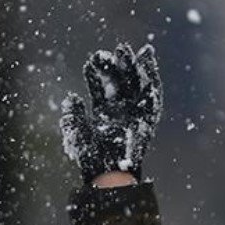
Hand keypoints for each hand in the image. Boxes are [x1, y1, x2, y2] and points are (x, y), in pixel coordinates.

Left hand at [60, 43, 161, 184]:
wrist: (110, 174)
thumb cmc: (93, 160)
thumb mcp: (78, 136)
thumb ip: (74, 117)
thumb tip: (72, 98)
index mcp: (102, 115)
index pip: (100, 90)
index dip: (96, 75)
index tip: (92, 60)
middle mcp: (118, 111)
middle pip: (119, 83)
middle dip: (116, 66)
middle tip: (112, 50)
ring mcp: (133, 112)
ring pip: (135, 83)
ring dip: (132, 66)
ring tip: (127, 49)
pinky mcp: (148, 115)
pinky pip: (152, 91)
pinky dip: (151, 73)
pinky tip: (148, 57)